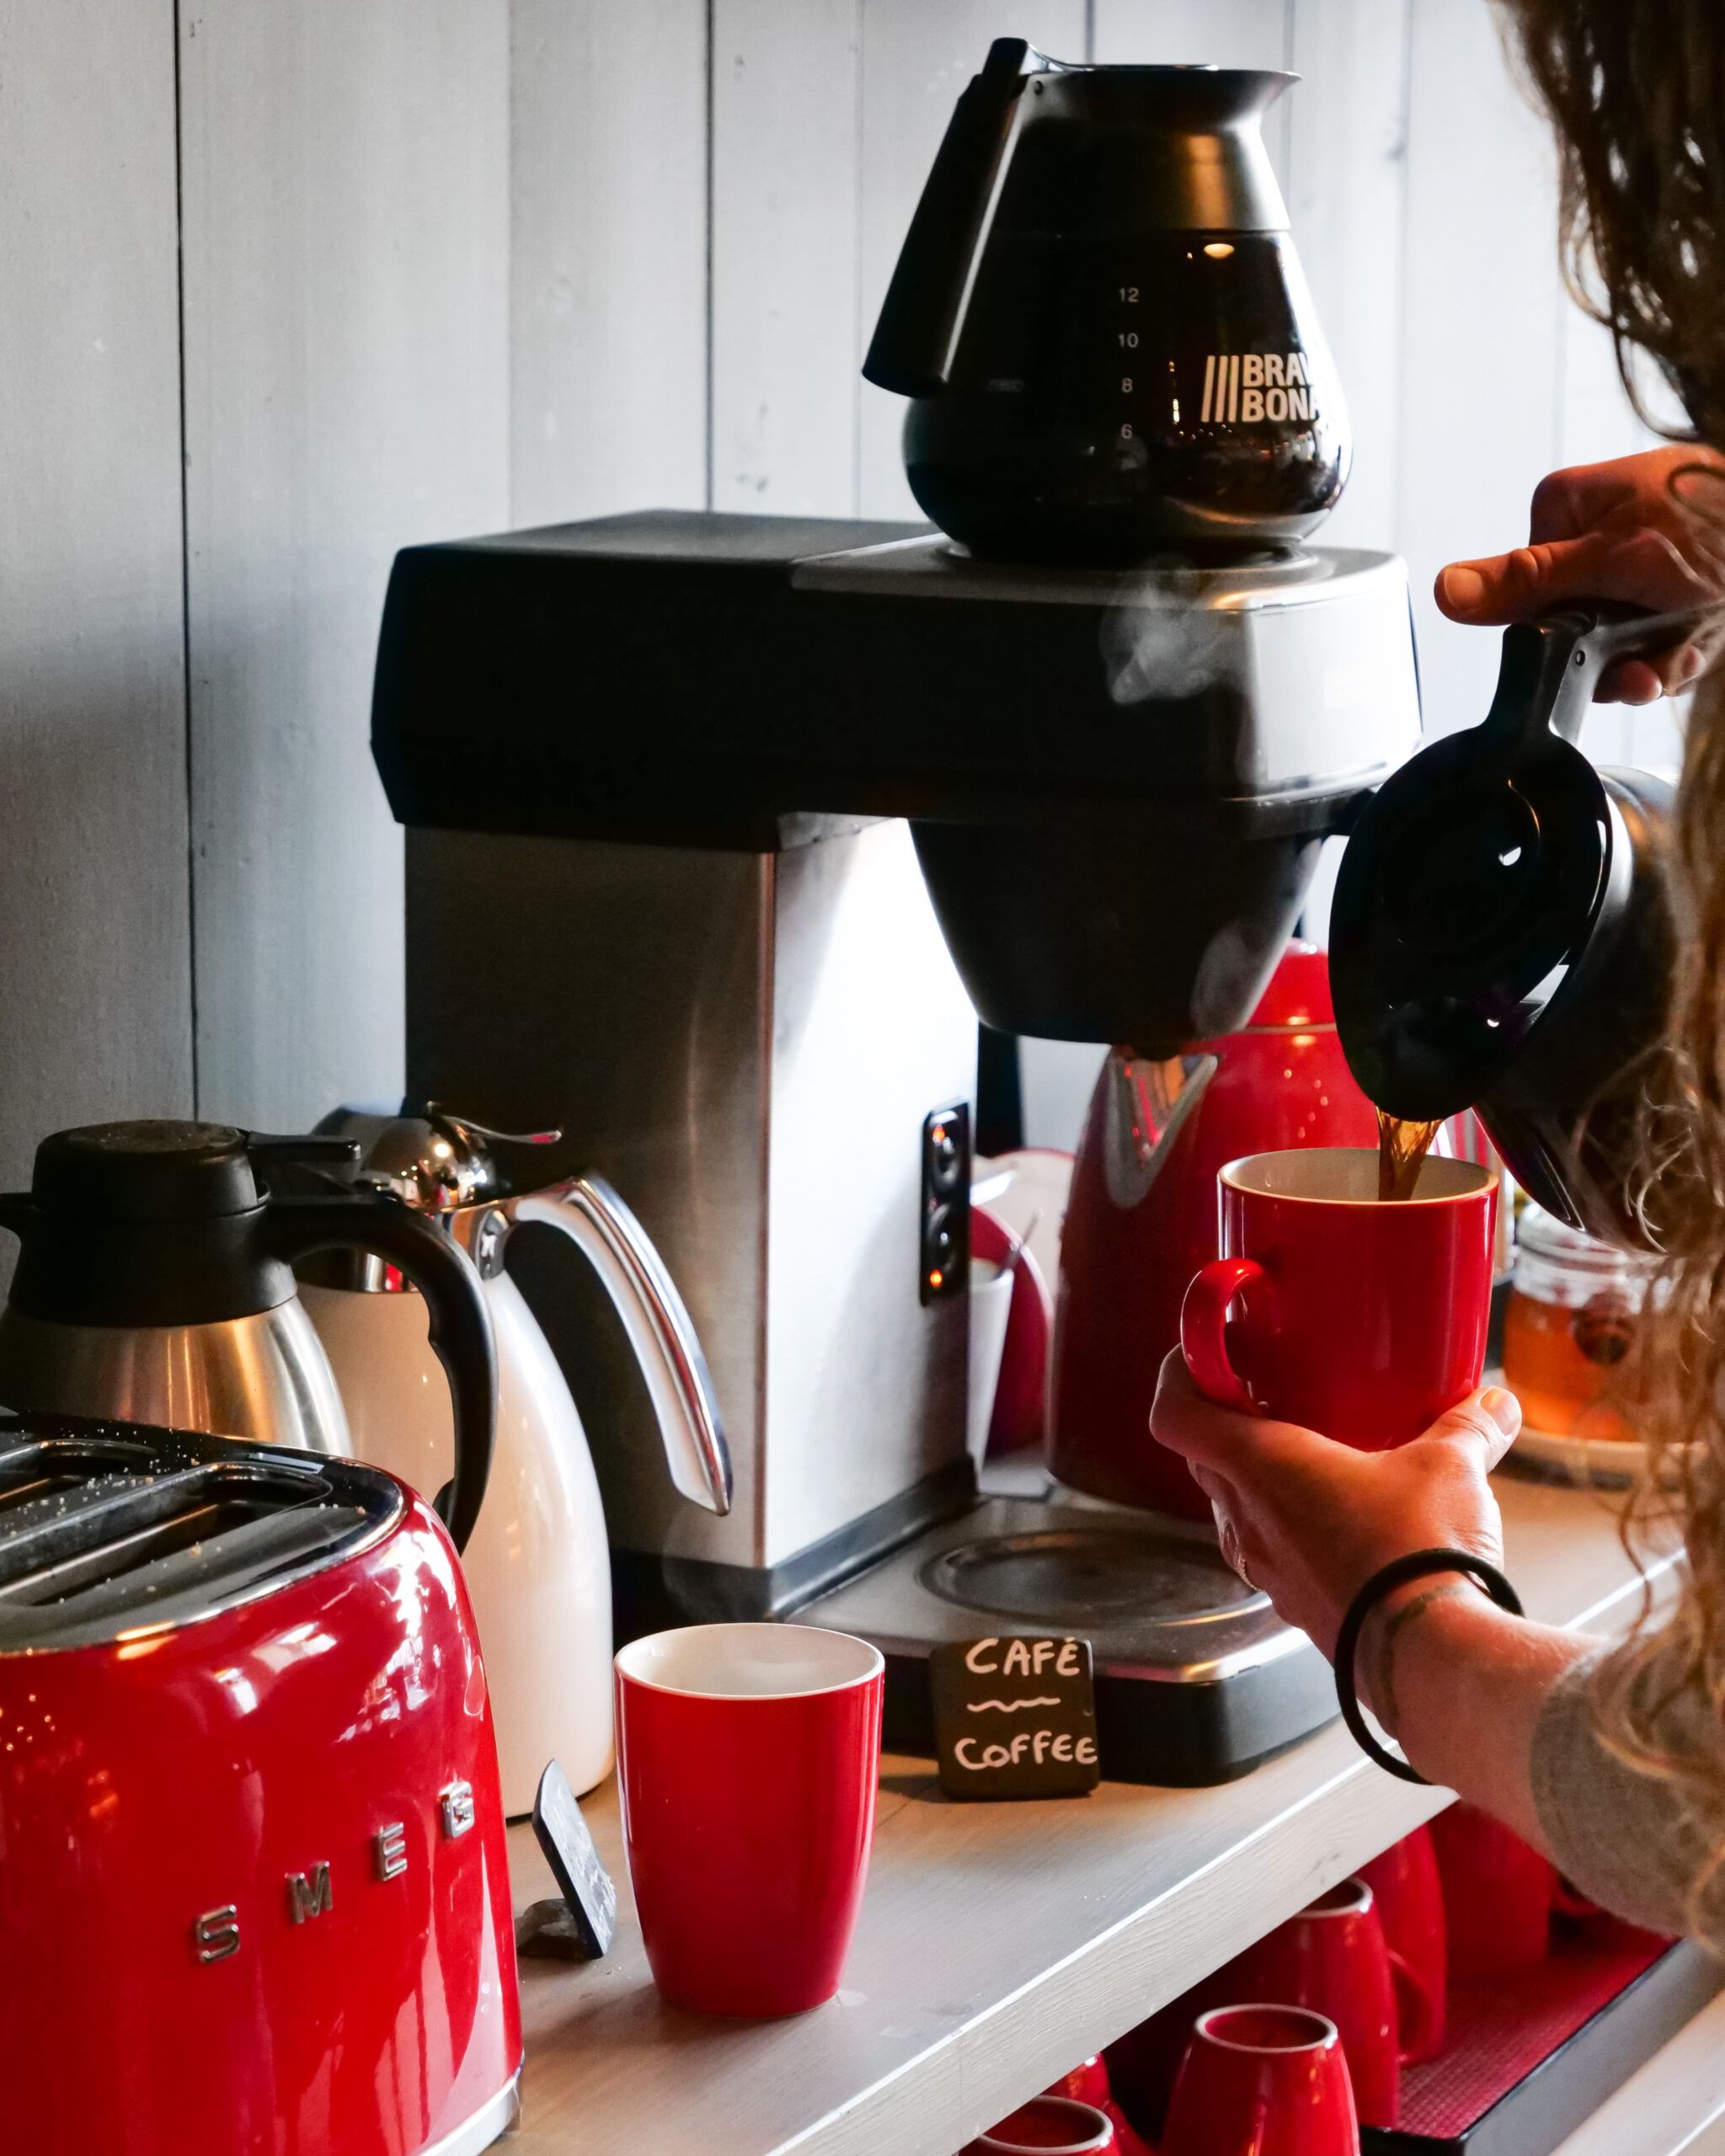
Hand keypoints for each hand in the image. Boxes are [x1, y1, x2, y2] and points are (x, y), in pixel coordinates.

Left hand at [1147, 1351, 1521, 1662]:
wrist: (1431, 1657)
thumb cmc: (1418, 1552)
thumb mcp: (1449, 1469)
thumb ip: (1466, 1428)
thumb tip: (1494, 1404)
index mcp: (1261, 1465)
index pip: (1175, 1414)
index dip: (1178, 1377)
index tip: (1200, 1357)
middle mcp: (1246, 1518)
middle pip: (1203, 1457)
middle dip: (1225, 1424)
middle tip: (1266, 1397)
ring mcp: (1265, 1570)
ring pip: (1234, 1508)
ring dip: (1255, 1481)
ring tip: (1307, 1458)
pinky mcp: (1294, 1606)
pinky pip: (1269, 1554)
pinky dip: (1286, 1529)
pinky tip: (1337, 1523)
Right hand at [1435, 443, 1724, 702]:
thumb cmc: (1719, 528)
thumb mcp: (1620, 559)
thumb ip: (1531, 583)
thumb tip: (1447, 590)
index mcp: (1564, 507)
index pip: (1524, 597)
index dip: (1561, 634)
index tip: (1600, 641)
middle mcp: (1596, 530)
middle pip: (1572, 630)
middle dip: (1621, 655)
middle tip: (1659, 651)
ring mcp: (1639, 558)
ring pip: (1619, 644)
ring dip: (1661, 661)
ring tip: (1696, 639)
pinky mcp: (1676, 583)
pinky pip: (1659, 641)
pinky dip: (1688, 654)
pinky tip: (1705, 640)